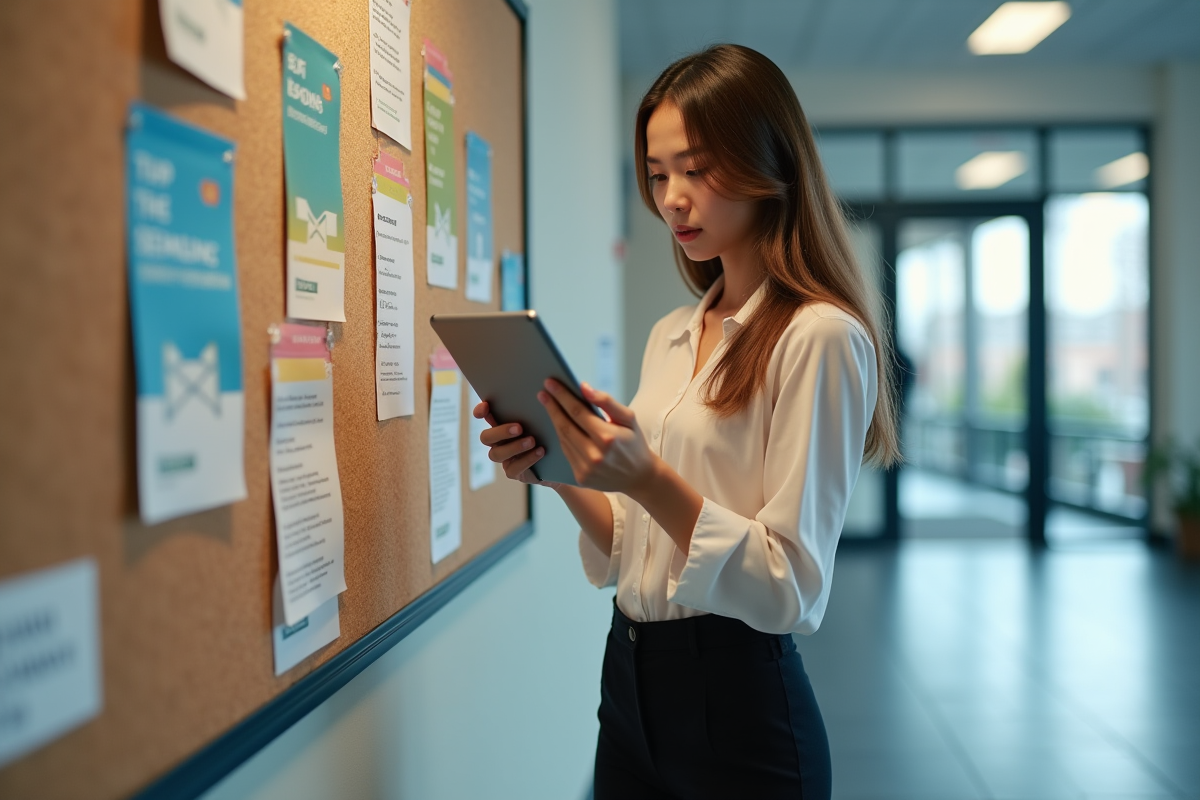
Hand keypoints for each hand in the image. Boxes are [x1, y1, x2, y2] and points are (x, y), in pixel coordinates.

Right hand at [473, 400, 560, 486]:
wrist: (559, 459)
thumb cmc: (548, 432)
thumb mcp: (542, 418)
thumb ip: (535, 406)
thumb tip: (542, 390)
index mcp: (501, 423)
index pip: (483, 415)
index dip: (481, 411)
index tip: (486, 406)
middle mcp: (498, 441)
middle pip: (486, 437)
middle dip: (501, 431)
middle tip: (519, 427)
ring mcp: (504, 458)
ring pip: (496, 454)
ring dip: (514, 446)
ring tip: (532, 441)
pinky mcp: (513, 472)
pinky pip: (514, 468)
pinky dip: (527, 459)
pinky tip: (540, 451)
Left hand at [538, 380, 658, 492]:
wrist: (640, 477)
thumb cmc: (634, 443)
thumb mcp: (628, 418)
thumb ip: (606, 401)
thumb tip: (583, 388)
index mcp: (608, 438)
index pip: (578, 412)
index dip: (562, 396)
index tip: (550, 383)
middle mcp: (595, 455)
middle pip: (565, 426)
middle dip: (552, 407)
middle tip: (543, 393)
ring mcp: (586, 469)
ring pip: (563, 439)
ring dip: (554, 421)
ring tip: (549, 406)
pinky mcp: (581, 478)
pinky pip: (566, 452)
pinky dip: (562, 437)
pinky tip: (559, 425)